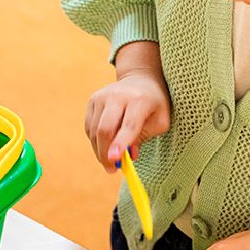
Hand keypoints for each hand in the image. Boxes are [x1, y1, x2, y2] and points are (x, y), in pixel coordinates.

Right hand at [84, 42, 170, 171]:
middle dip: (105, 154)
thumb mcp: (160, 121)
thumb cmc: (154, 104)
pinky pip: (89, 127)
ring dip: (100, 151)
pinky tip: (106, 145)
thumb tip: (128, 156)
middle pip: (105, 129)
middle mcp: (117, 95)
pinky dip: (95, 141)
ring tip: (109, 161)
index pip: (128, 125)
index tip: (114, 159)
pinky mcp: (92, 100)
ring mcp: (101, 96)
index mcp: (139, 99)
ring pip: (94, 131)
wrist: (140, 79)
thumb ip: (144, 138)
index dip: (121, 143)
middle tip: (111, 169)